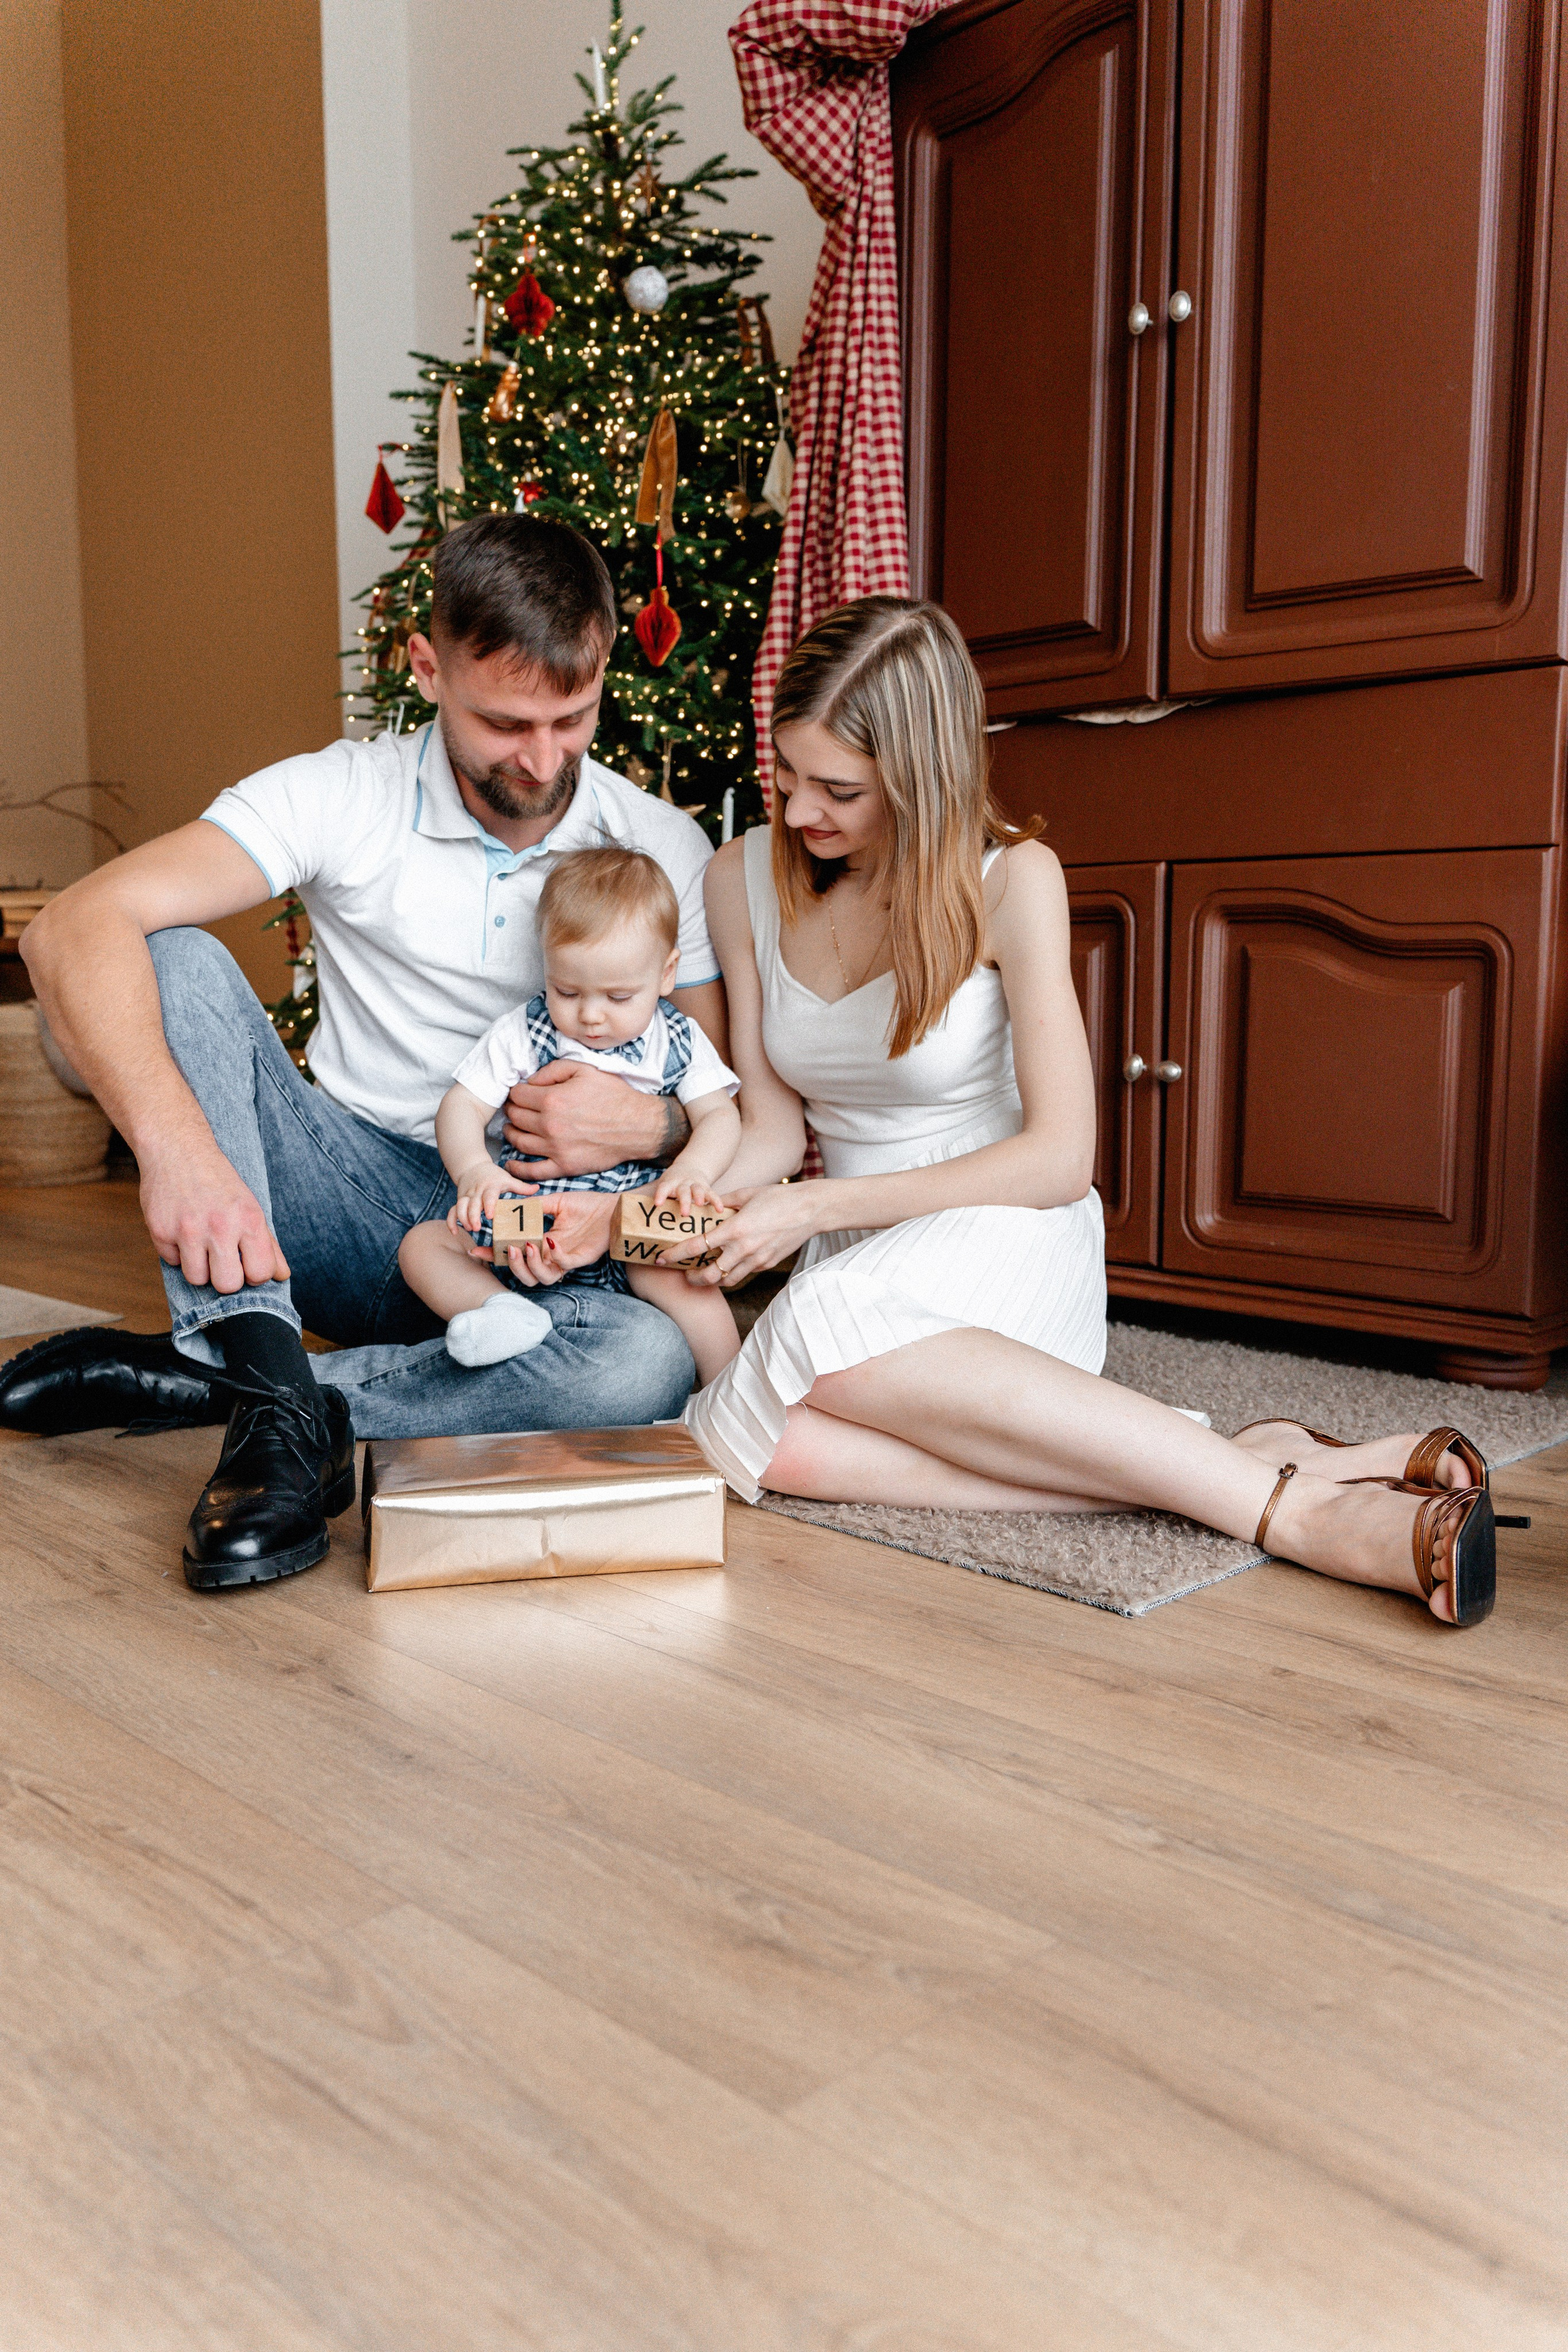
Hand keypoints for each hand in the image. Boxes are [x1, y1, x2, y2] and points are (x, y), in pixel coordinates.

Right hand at [140, 1142, 290, 1293]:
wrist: (177, 1149)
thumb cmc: (219, 1182)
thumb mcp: (250, 1207)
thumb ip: (268, 1245)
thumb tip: (282, 1276)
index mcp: (249, 1220)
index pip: (260, 1274)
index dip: (254, 1275)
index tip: (246, 1264)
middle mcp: (220, 1226)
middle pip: (227, 1285)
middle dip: (225, 1278)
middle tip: (222, 1259)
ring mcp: (188, 1230)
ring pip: (197, 1279)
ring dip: (199, 1267)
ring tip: (200, 1245)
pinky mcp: (160, 1231)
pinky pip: (172, 1262)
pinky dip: (177, 1252)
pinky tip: (181, 1231)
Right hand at [447, 1163, 530, 1237]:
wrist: (473, 1166)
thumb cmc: (494, 1176)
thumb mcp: (508, 1179)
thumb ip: (521, 1187)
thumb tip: (538, 1188)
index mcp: (491, 1186)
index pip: (489, 1195)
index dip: (489, 1204)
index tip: (490, 1215)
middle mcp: (477, 1191)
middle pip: (472, 1203)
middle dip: (473, 1216)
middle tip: (477, 1228)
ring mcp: (467, 1196)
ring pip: (460, 1206)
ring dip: (463, 1218)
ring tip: (469, 1228)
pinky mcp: (460, 1200)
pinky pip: (452, 1211)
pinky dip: (451, 1221)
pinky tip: (454, 1232)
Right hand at [492, 1190, 615, 1287]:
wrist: (613, 1206)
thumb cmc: (587, 1205)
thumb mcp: (555, 1202)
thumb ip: (533, 1206)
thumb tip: (509, 1206)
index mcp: (543, 1245)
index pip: (515, 1255)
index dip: (496, 1257)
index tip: (477, 1250)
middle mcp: (553, 1256)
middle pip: (527, 1276)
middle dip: (514, 1266)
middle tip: (511, 1249)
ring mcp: (567, 1260)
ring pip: (544, 1278)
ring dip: (532, 1266)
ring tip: (528, 1246)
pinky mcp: (582, 1258)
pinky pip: (565, 1266)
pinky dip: (556, 1257)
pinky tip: (551, 1242)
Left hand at [501, 1059, 684, 1179]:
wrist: (638, 1126)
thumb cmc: (614, 1096)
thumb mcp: (585, 1070)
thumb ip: (553, 1070)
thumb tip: (530, 1080)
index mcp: (552, 1099)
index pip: (517, 1095)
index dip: (516, 1092)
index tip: (521, 1093)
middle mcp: (549, 1125)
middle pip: (515, 1117)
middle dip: (512, 1110)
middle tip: (517, 1109)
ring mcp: (555, 1148)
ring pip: (519, 1141)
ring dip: (511, 1133)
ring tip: (513, 1128)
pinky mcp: (564, 1166)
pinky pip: (533, 1171)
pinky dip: (518, 1168)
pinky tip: (512, 1163)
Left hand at [650, 1172, 726, 1214]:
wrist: (689, 1167)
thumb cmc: (673, 1184)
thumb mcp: (665, 1187)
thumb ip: (661, 1201)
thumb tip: (647, 1222)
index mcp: (670, 1184)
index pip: (664, 1188)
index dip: (661, 1195)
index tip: (658, 1204)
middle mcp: (683, 1183)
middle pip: (683, 1191)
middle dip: (684, 1201)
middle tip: (684, 1213)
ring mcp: (695, 1184)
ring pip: (697, 1190)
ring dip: (699, 1197)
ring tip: (700, 1205)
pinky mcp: (706, 1187)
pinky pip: (712, 1194)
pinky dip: (716, 1201)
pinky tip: (720, 1209)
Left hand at [658, 1180, 822, 1287]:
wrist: (811, 1210)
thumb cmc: (779, 1197)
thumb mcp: (747, 1194)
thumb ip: (724, 1202)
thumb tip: (708, 1204)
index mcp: (734, 1229)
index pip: (696, 1247)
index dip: (675, 1255)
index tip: (662, 1258)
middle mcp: (743, 1249)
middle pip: (709, 1275)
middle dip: (693, 1278)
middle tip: (685, 1273)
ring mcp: (756, 1260)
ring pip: (727, 1281)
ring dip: (713, 1279)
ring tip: (705, 1272)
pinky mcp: (767, 1264)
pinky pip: (744, 1273)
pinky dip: (733, 1272)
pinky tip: (729, 1264)